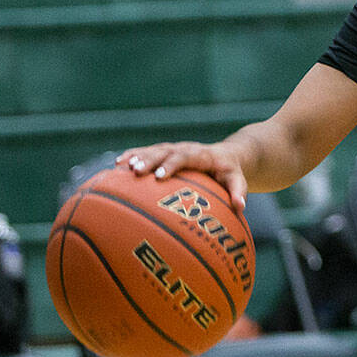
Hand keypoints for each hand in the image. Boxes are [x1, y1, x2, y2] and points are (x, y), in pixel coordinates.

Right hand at [117, 142, 247, 212]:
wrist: (226, 155)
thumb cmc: (230, 172)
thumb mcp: (238, 180)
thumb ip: (238, 191)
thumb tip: (240, 207)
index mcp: (201, 154)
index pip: (185, 156)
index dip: (172, 165)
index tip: (159, 177)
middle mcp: (185, 148)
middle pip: (165, 151)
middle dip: (150, 160)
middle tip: (136, 171)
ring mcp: (173, 149)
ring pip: (153, 150)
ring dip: (137, 156)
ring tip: (120, 166)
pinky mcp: (164, 152)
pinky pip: (146, 152)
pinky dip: (132, 156)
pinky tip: (116, 166)